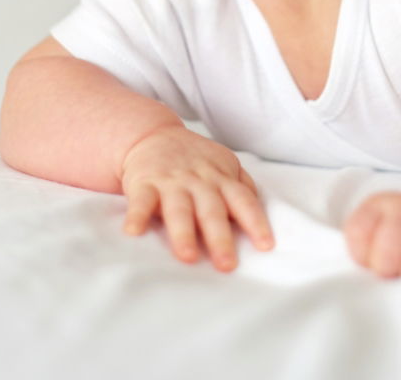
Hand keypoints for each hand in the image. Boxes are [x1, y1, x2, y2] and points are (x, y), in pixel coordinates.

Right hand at [120, 125, 274, 271]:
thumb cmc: (195, 159)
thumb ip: (242, 186)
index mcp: (221, 178)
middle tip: (227, 265)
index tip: (266, 246)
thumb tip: (259, 211)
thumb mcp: (224, 164)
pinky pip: (141, 201)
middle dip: (220, 237)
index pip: (243, 200)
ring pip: (179, 208)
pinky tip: (133, 232)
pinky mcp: (144, 184)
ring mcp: (171, 182)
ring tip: (188, 257)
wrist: (153, 136)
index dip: (256, 222)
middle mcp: (199, 181)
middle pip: (212, 210)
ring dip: (183, 232)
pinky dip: (137, 216)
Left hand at [343, 191, 400, 278]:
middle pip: (388, 249)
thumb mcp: (371, 235)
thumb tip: (364, 286)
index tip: (371, 266)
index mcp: (377, 206)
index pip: (358, 232)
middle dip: (388, 272)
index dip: (363, 258)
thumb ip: (361, 253)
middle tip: (393, 277)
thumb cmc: (398, 238)